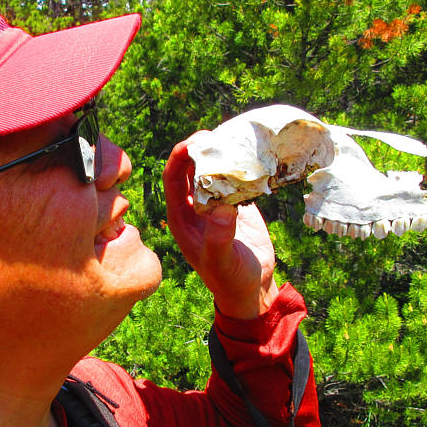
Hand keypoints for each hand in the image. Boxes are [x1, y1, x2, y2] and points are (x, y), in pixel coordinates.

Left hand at [162, 136, 278, 319]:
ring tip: (236, 140)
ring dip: (221, 154)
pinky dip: (241, 166)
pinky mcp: (237, 204)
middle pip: (191, 167)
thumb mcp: (222, 261)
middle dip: (201, 149)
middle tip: (219, 136)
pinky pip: (235, 179)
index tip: (196, 141)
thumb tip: (221, 208)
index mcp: (181, 216)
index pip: (173, 177)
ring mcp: (215, 203)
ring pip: (212, 169)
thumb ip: (219, 238)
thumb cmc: (230, 280)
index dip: (180, 156)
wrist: (252, 289)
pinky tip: (253, 156)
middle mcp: (194, 206)